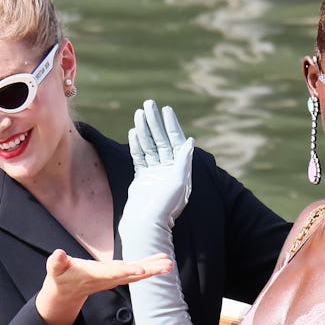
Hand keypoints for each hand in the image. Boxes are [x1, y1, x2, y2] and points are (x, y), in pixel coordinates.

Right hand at [43, 250, 171, 300]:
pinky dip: (149, 264)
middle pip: (132, 275)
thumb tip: (57, 254)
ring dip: (154, 268)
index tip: (142, 270)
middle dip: (150, 271)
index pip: (113, 273)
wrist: (66, 291)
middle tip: (166, 266)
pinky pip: (137, 269)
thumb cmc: (61, 277)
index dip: (127, 271)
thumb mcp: (55, 269)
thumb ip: (56, 262)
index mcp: (96, 275)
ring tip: (169, 263)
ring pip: (137, 273)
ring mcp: (114, 277)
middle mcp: (109, 278)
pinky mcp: (118, 273)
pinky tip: (161, 259)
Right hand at [120, 99, 194, 245]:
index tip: (165, 109)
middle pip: (160, 139)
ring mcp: (154, 172)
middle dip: (155, 121)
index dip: (170, 124)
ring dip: (144, 129)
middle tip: (149, 103)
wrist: (147, 221)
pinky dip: (137, 144)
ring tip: (140, 113)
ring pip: (149, 145)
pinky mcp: (142, 177)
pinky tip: (134, 131)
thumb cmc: (166, 204)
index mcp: (179, 168)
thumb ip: (183, 160)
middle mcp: (168, 168)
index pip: (175, 140)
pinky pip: (139, 156)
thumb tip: (190, 140)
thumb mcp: (179, 180)